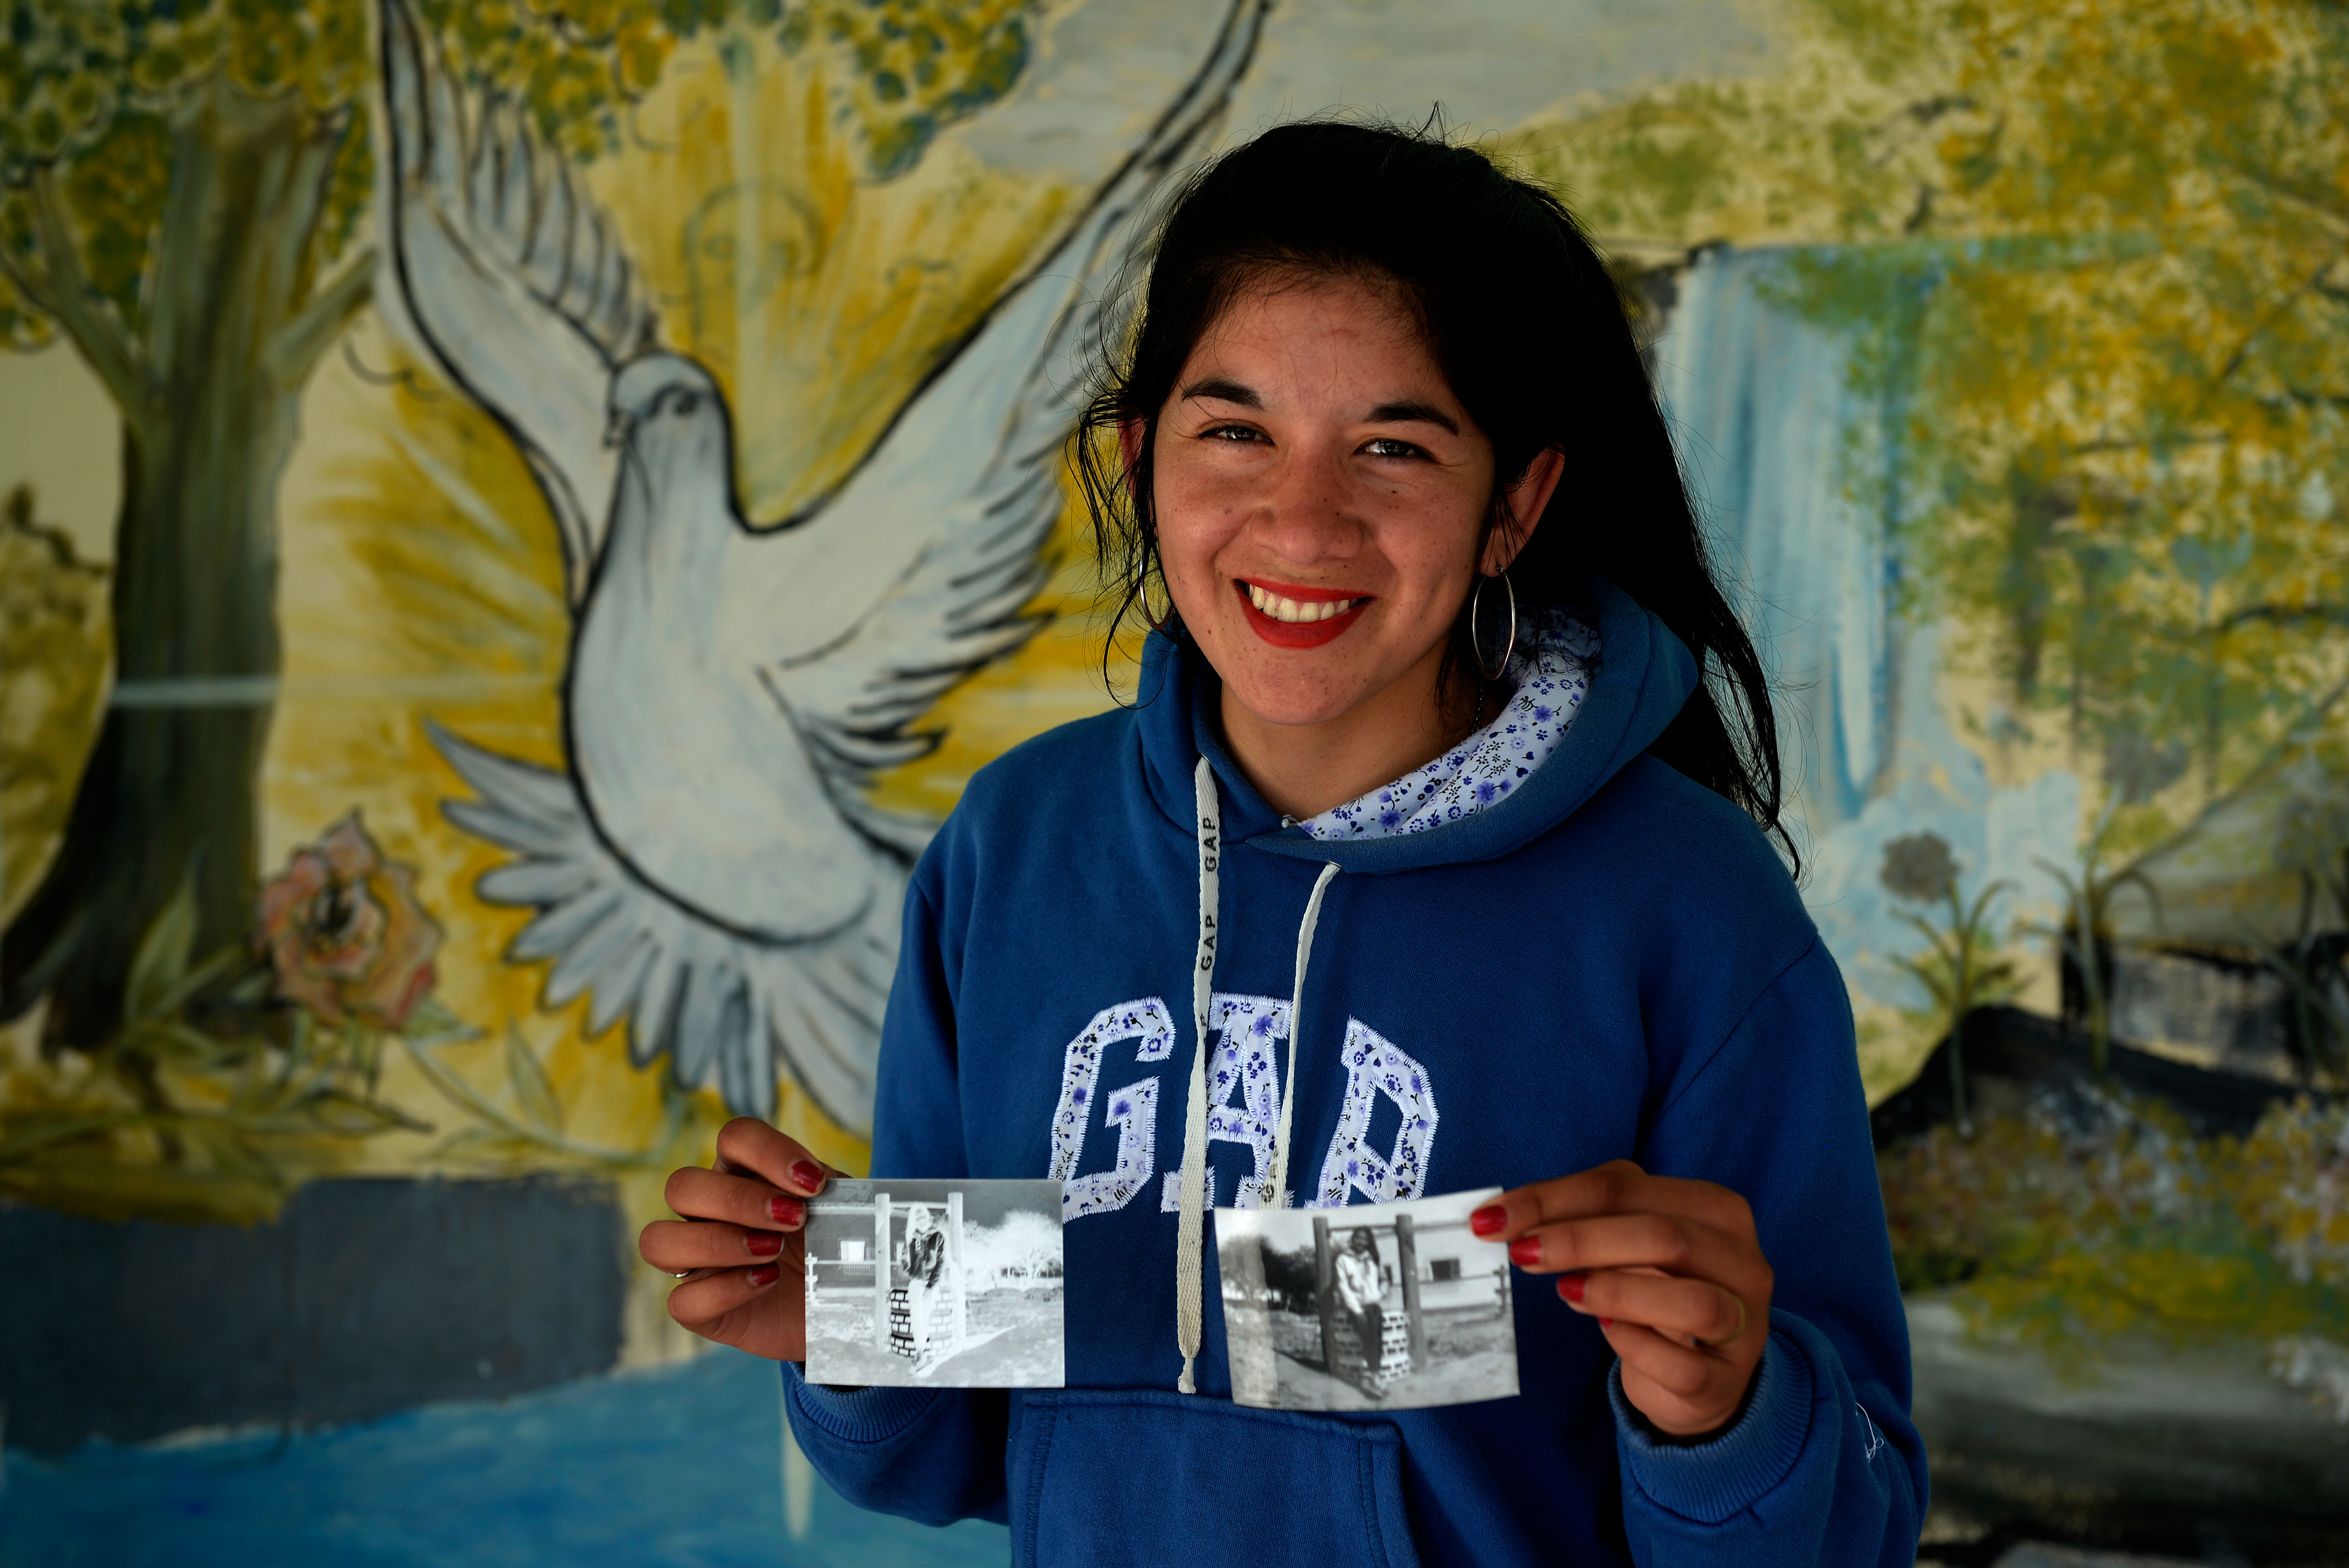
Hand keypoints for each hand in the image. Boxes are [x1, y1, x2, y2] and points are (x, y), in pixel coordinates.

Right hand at [638, 1116, 833, 1361]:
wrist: (846, 1306)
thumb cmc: (835, 1246)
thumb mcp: (840, 1208)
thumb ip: (828, 1189)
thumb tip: (822, 1184)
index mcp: (742, 1173)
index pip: (733, 1138)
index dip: (768, 1151)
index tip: (814, 1183)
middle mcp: (709, 1213)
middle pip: (681, 1185)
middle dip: (739, 1201)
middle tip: (794, 1220)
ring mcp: (699, 1262)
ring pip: (658, 1241)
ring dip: (719, 1243)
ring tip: (773, 1251)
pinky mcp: (702, 1310)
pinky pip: (681, 1300)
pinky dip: (726, 1290)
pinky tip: (767, 1281)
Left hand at [1475, 1159, 1771, 1438]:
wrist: (1700, 1374)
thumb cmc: (1655, 1292)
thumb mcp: (1627, 1243)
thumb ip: (1583, 1219)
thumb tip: (1505, 1218)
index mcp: (1715, 1210)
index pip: (1624, 1187)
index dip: (1551, 1199)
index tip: (1492, 1219)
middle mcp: (1742, 1260)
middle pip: (1662, 1235)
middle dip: (1578, 1240)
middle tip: (1520, 1253)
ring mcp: (1744, 1324)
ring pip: (1689, 1300)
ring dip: (1615, 1291)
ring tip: (1566, 1292)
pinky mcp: (1726, 1380)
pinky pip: (1681, 1363)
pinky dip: (1634, 1345)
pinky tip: (1606, 1332)